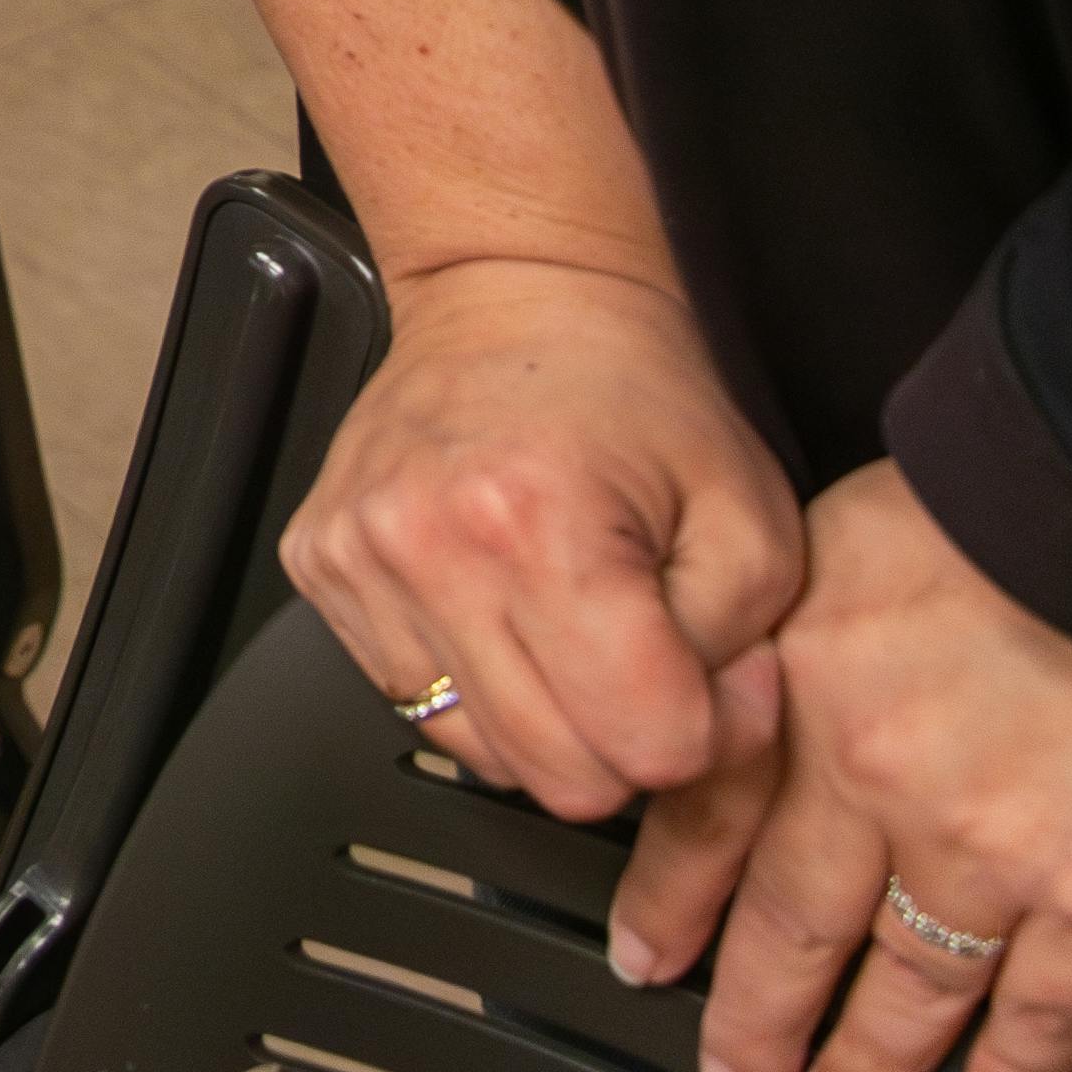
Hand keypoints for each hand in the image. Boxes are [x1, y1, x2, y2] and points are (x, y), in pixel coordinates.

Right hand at [283, 252, 804, 829]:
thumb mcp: (755, 524)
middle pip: (560, 776)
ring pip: (480, 752)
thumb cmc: (638, 395)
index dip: (709, 730)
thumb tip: (701, 742)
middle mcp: (425, 545)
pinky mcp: (315, 565)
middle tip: (647, 662)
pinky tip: (501, 607)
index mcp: (539, 525)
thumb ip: (747, 659)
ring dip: (544, 718)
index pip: (645, 748)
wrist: (515, 295)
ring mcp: (355, 557)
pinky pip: (411, 698)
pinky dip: (474, 679)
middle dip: (626, 741)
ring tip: (570, 632)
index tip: (713, 671)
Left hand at [632, 465, 1071, 1071]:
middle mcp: (880, 775)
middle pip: (791, 925)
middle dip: (750, 1022)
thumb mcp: (869, 524)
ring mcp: (992, 854)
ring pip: (904, 992)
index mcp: (810, 673)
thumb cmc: (1050, 492)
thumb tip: (771, 666)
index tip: (644, 957)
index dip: (670, 899)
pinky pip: (1042, 1023)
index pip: (707, 811)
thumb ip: (814, 617)